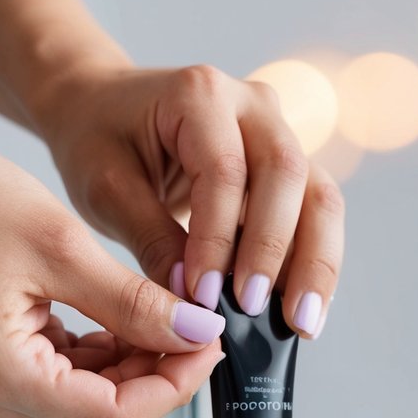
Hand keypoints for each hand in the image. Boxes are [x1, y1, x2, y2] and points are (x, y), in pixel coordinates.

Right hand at [0, 123, 224, 417]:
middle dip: (156, 376)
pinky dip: (91, 358)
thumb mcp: (55, 242)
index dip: (173, 386)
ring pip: (78, 402)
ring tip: (159, 316)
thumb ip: (132, 300)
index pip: (113, 416)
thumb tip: (194, 332)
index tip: (209, 343)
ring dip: (126, 368)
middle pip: (98, 417)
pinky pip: (51, 381)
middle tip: (194, 326)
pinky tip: (115, 320)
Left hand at [34, 60, 344, 337]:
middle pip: (288, 173)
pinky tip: (302, 310)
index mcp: (199, 94)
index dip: (218, 240)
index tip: (203, 297)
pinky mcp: (288, 168)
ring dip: (315, 263)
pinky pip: (314, 214)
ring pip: (319, 194)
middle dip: (276, 251)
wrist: (103, 108)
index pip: (224, 171)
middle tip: (255, 310)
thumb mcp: (105, 188)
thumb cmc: (98, 141)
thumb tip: (193, 303)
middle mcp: (253, 104)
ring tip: (301, 322)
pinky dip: (312, 263)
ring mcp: (279, 133)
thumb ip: (151, 239)